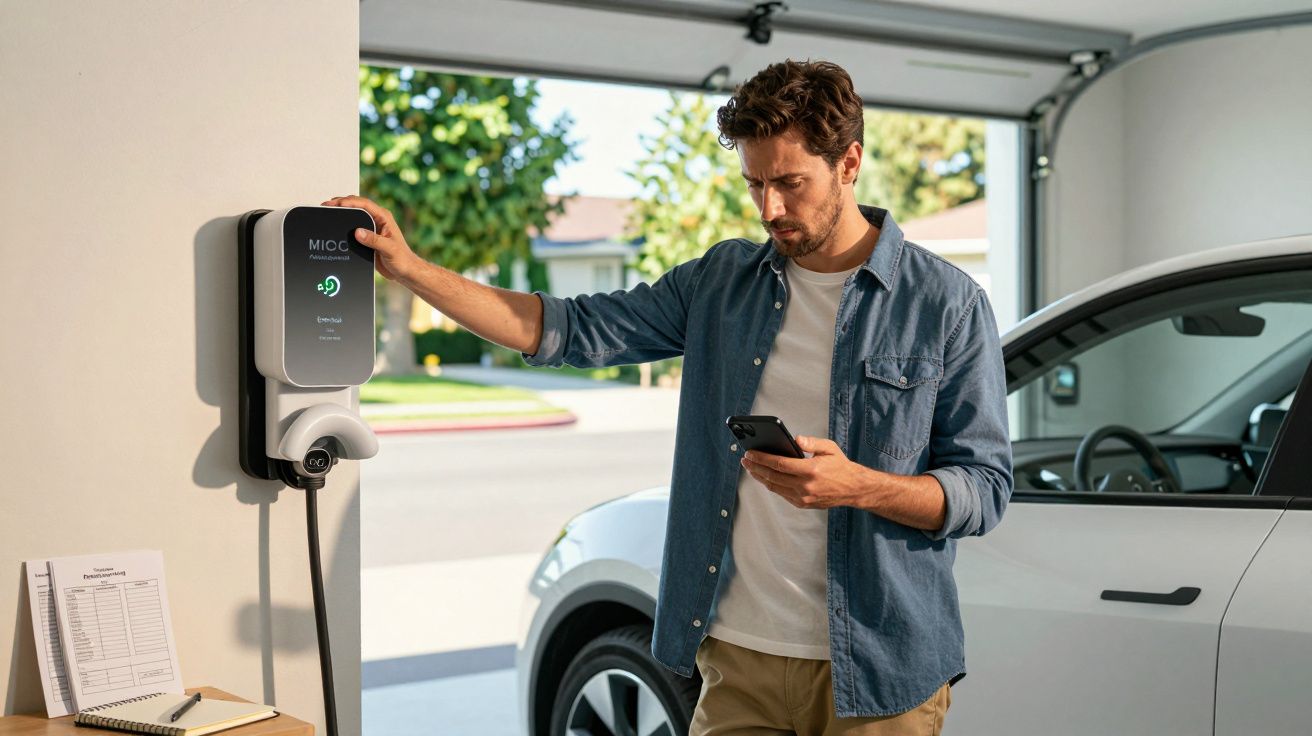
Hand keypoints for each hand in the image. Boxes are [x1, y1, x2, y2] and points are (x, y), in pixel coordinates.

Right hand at [320, 195, 419, 281]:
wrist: (406, 271)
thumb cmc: (403, 260)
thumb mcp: (389, 249)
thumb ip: (374, 240)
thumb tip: (358, 232)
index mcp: (384, 218)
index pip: (364, 204)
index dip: (349, 201)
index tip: (336, 203)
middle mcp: (377, 220)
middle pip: (356, 206)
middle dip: (340, 204)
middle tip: (326, 205)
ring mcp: (372, 228)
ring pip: (353, 215)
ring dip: (341, 213)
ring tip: (327, 212)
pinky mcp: (367, 237)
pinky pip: (353, 228)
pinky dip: (343, 225)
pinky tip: (335, 226)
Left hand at [741, 435, 874, 509]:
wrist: (853, 488)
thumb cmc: (840, 466)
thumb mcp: (829, 448)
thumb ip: (811, 442)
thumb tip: (795, 439)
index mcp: (811, 470)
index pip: (779, 464)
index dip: (762, 458)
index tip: (750, 453)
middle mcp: (805, 486)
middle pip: (773, 476)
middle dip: (756, 467)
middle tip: (745, 459)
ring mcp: (803, 497)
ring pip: (775, 487)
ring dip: (760, 477)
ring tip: (751, 468)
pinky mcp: (803, 503)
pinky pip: (782, 493)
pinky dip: (771, 484)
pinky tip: (765, 477)